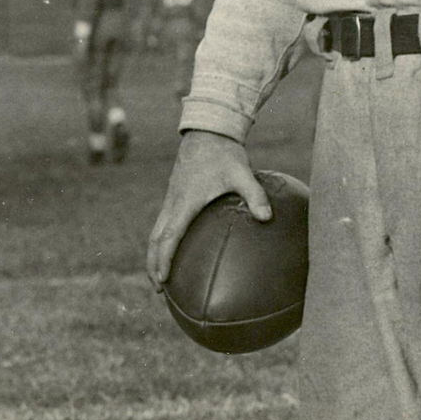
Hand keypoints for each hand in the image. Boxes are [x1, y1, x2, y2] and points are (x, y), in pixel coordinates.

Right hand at [146, 129, 272, 287]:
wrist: (208, 131)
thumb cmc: (225, 153)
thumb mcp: (242, 174)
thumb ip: (255, 195)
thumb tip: (267, 218)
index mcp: (185, 203)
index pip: (169, 237)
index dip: (163, 260)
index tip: (162, 281)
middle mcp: (173, 203)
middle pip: (154, 239)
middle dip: (153, 264)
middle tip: (159, 288)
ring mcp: (171, 198)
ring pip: (156, 231)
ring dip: (155, 253)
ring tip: (161, 275)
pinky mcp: (175, 195)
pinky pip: (164, 223)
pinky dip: (163, 240)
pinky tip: (177, 248)